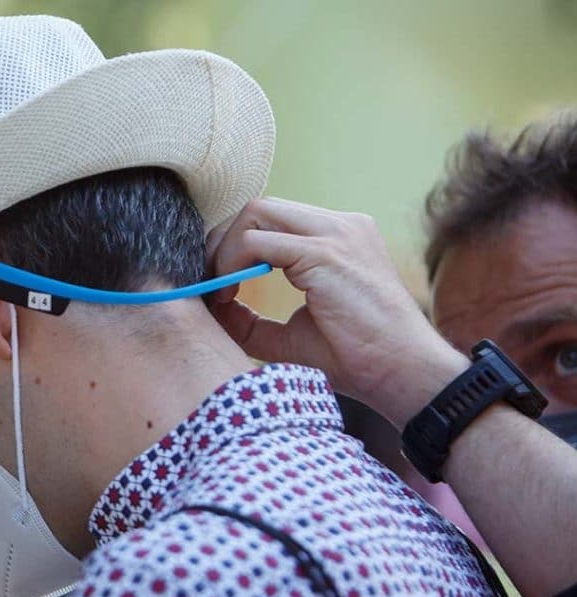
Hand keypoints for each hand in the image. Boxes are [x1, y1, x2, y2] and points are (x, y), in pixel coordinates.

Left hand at [207, 197, 467, 426]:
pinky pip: (257, 239)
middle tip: (210, 284)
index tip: (219, 286)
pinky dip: (232, 262)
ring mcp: (336, 232)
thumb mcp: (290, 334)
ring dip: (226, 249)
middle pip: (260, 208)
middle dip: (223, 242)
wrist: (402, 373)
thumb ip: (250, 319)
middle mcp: (340, 225)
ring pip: (256, 212)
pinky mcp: (325, 251)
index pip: (272, 220)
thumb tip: (209, 307)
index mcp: (338, 237)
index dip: (235, 247)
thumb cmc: (356, 358)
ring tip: (220, 290)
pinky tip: (229, 294)